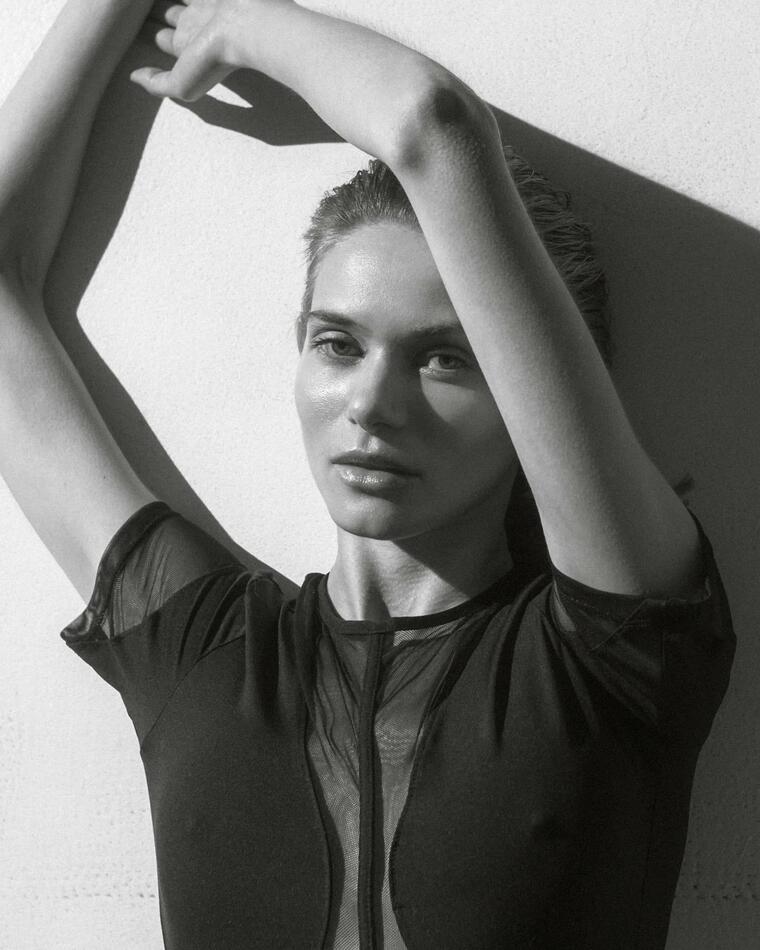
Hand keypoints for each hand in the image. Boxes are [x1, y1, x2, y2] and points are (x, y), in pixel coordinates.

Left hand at [131, 0, 291, 100]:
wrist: (244, 29)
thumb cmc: (214, 61)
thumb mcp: (182, 84)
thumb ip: (157, 83)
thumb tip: (134, 76)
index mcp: (188, 47)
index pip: (166, 40)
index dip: (152, 35)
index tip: (136, 29)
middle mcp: (196, 24)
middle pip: (173, 15)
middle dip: (158, 12)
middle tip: (138, 8)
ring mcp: (206, 6)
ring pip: (182, 0)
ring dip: (168, 1)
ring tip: (146, 2)